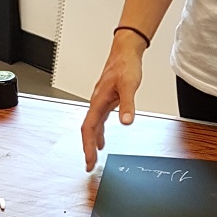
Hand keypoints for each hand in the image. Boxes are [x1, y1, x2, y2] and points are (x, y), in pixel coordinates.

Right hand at [81, 33, 145, 169]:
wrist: (125, 51)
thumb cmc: (125, 65)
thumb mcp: (129, 86)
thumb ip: (127, 105)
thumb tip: (126, 121)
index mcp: (98, 101)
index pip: (89, 129)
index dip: (88, 146)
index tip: (90, 161)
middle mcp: (96, 103)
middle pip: (87, 130)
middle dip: (87, 149)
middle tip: (89, 165)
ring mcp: (100, 102)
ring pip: (92, 126)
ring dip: (92, 142)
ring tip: (94, 156)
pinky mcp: (106, 100)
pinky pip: (98, 120)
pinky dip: (99, 132)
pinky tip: (103, 139)